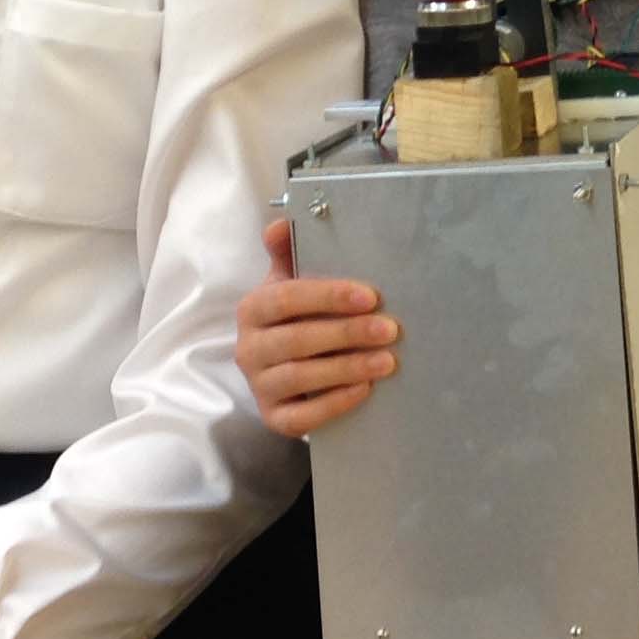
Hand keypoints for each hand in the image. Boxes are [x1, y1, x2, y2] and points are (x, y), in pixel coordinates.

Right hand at [235, 215, 399, 436]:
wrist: (281, 371)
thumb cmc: (294, 319)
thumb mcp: (288, 282)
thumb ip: (286, 252)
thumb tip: (282, 221)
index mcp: (253, 309)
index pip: (286, 299)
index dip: (328, 296)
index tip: (370, 296)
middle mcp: (248, 349)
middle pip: (297, 340)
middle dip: (347, 333)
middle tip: (390, 330)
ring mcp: (259, 386)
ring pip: (301, 377)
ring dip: (348, 368)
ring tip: (387, 361)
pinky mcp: (273, 417)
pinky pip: (301, 417)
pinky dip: (334, 403)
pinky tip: (364, 390)